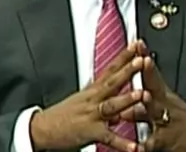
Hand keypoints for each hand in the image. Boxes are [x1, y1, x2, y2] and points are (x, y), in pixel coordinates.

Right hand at [30, 41, 144, 151]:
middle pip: (112, 81)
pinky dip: (122, 143)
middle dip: (127, 70)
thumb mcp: (84, 100)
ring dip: (127, 99)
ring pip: (111, 105)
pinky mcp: (90, 132)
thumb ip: (104, 100)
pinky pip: (109, 138)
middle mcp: (93, 99)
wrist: (42, 128)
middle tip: (141, 59)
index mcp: (93, 90)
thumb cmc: (64, 115)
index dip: (123, 56)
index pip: (110, 69)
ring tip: (143, 94)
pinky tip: (135, 146)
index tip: (136, 44)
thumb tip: (120, 101)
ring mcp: (92, 115)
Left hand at [121, 42, 185, 151]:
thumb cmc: (183, 117)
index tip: (140, 45)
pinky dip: (143, 145)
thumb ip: (148, 89)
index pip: (152, 73)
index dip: (145, 59)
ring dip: (148, 103)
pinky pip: (152, 143)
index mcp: (162, 94)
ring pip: (154, 111)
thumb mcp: (168, 99)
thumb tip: (134, 73)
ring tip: (144, 95)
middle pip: (154, 85)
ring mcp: (164, 122)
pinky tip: (137, 145)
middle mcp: (163, 105)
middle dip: (148, 74)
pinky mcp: (164, 142)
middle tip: (143, 62)